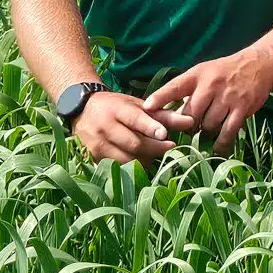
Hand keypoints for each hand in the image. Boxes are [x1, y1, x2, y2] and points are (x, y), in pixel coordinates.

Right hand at [72, 90, 194, 166]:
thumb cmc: (116, 106)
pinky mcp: (93, 158)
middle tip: (170, 147)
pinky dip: (132, 167)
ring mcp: (98, 145)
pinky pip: (117, 167)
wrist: (82, 110)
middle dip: (155, 148)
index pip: (135, 119)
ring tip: (157, 156)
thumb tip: (190, 121)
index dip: (150, 127)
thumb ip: (163, 114)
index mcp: (117, 110)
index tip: (165, 134)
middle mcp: (105, 127)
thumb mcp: (137, 105)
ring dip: (145, 160)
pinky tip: (141, 163)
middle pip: (134, 143)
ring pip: (126, 159)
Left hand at [142, 48, 272, 153]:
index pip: (175, 86)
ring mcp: (227, 97)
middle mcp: (211, 85)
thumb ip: (186, 89)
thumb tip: (164, 110)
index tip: (146, 108)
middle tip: (189, 130)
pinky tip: (217, 148)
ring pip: (208, 125)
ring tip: (207, 131)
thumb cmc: (224, 71)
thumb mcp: (203, 71)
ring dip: (206, 132)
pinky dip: (221, 143)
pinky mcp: (241, 109)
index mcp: (198, 75)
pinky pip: (227, 131)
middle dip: (188, 126)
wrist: (257, 65)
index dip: (160, 97)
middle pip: (191, 114)